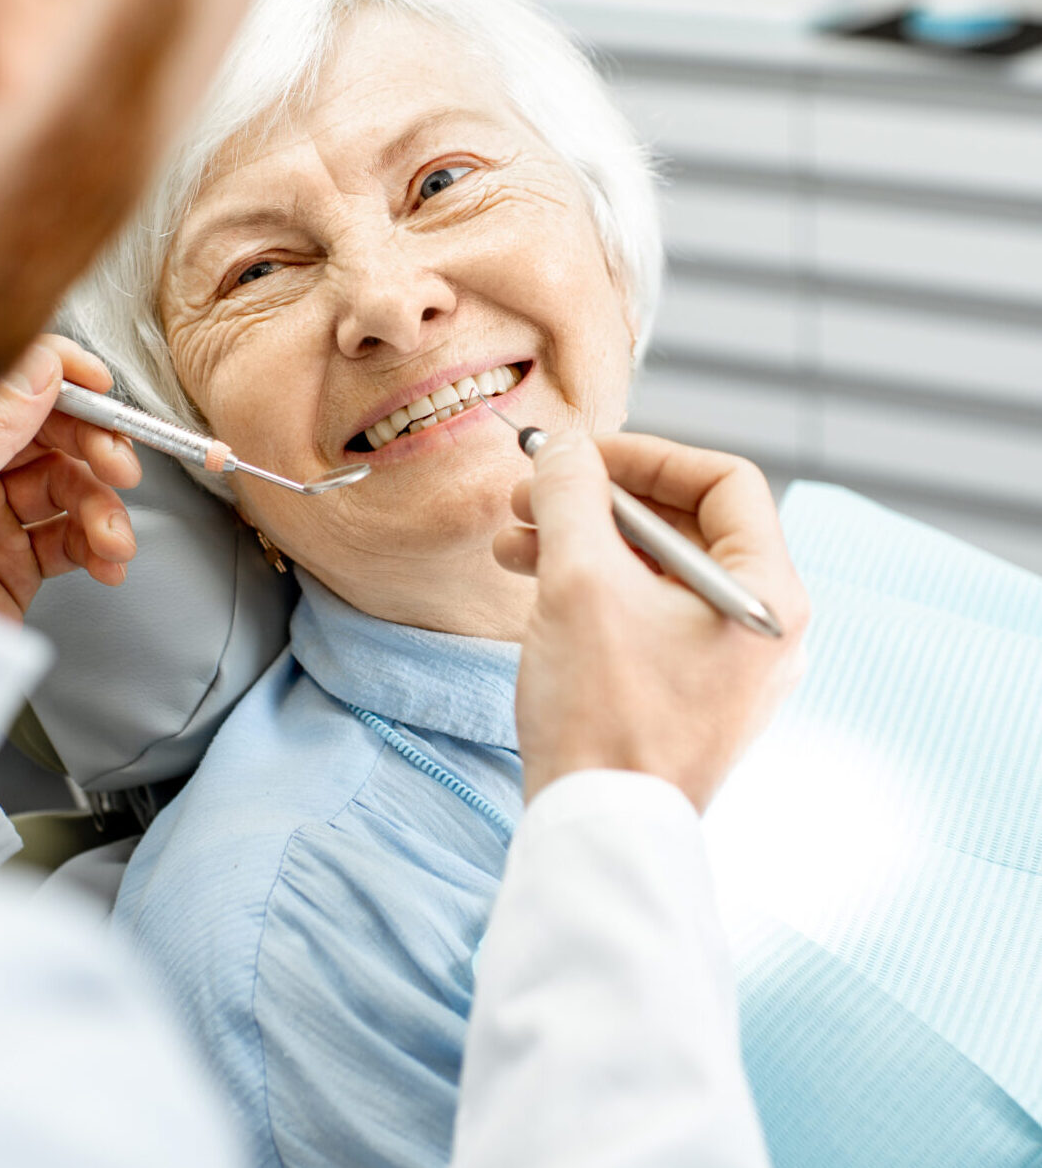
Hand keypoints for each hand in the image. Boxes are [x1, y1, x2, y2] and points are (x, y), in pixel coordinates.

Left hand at [0, 334, 142, 620]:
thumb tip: (39, 367)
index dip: (57, 379)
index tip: (102, 389)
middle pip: (46, 433)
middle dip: (93, 453)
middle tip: (123, 471)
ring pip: (68, 485)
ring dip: (102, 512)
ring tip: (113, 542)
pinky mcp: (15, 554)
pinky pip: (71, 534)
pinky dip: (97, 547)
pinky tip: (107, 561)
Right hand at [494, 431, 809, 811]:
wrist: (597, 830)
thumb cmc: (603, 712)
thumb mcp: (580, 581)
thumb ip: (572, 495)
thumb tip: (563, 448)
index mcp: (768, 594)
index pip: (724, 481)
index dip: (647, 455)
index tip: (580, 456)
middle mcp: (762, 627)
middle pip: (684, 525)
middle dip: (598, 500)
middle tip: (529, 492)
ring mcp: (728, 665)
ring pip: (655, 571)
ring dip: (583, 543)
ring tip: (511, 540)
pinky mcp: (689, 693)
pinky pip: (646, 615)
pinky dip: (594, 589)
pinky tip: (530, 581)